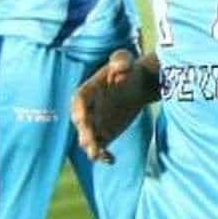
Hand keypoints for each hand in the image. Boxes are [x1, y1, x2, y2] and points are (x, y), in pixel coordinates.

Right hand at [71, 49, 156, 163]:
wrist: (138, 85)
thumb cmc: (128, 69)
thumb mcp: (125, 59)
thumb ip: (121, 60)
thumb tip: (119, 69)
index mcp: (87, 91)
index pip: (79, 101)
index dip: (78, 110)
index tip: (81, 118)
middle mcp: (87, 110)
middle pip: (82, 124)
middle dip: (84, 133)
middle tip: (90, 141)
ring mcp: (94, 124)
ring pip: (88, 140)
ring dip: (91, 148)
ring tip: (99, 154)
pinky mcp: (104, 135)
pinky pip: (100, 148)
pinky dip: (103, 156)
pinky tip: (111, 159)